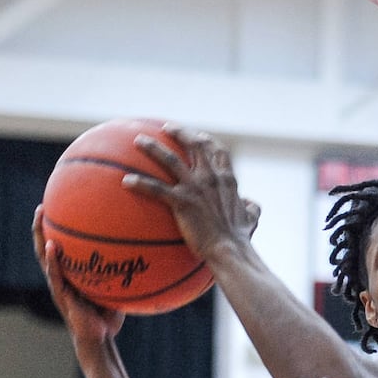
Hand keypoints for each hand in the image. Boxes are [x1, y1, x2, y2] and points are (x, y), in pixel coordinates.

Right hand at [31, 206, 124, 343]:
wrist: (101, 340)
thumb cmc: (109, 316)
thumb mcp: (115, 288)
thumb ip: (121, 271)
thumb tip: (143, 251)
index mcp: (70, 274)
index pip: (60, 246)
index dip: (56, 229)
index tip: (58, 206)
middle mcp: (60, 277)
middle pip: (46, 246)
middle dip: (41, 225)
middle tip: (42, 205)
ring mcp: (59, 286)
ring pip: (44, 257)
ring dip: (40, 236)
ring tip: (40, 216)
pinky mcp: (62, 296)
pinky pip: (55, 275)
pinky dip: (52, 261)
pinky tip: (52, 246)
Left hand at [124, 125, 259, 263]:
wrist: (230, 249)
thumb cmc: (239, 238)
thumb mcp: (251, 219)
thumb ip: (251, 207)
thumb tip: (251, 203)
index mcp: (226, 179)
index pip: (218, 151)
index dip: (207, 140)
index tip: (198, 136)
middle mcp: (211, 177)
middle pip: (194, 146)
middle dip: (180, 133)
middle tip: (166, 128)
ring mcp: (195, 188)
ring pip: (170, 159)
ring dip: (153, 148)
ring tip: (139, 140)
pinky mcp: (182, 202)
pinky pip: (156, 189)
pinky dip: (140, 183)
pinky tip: (126, 181)